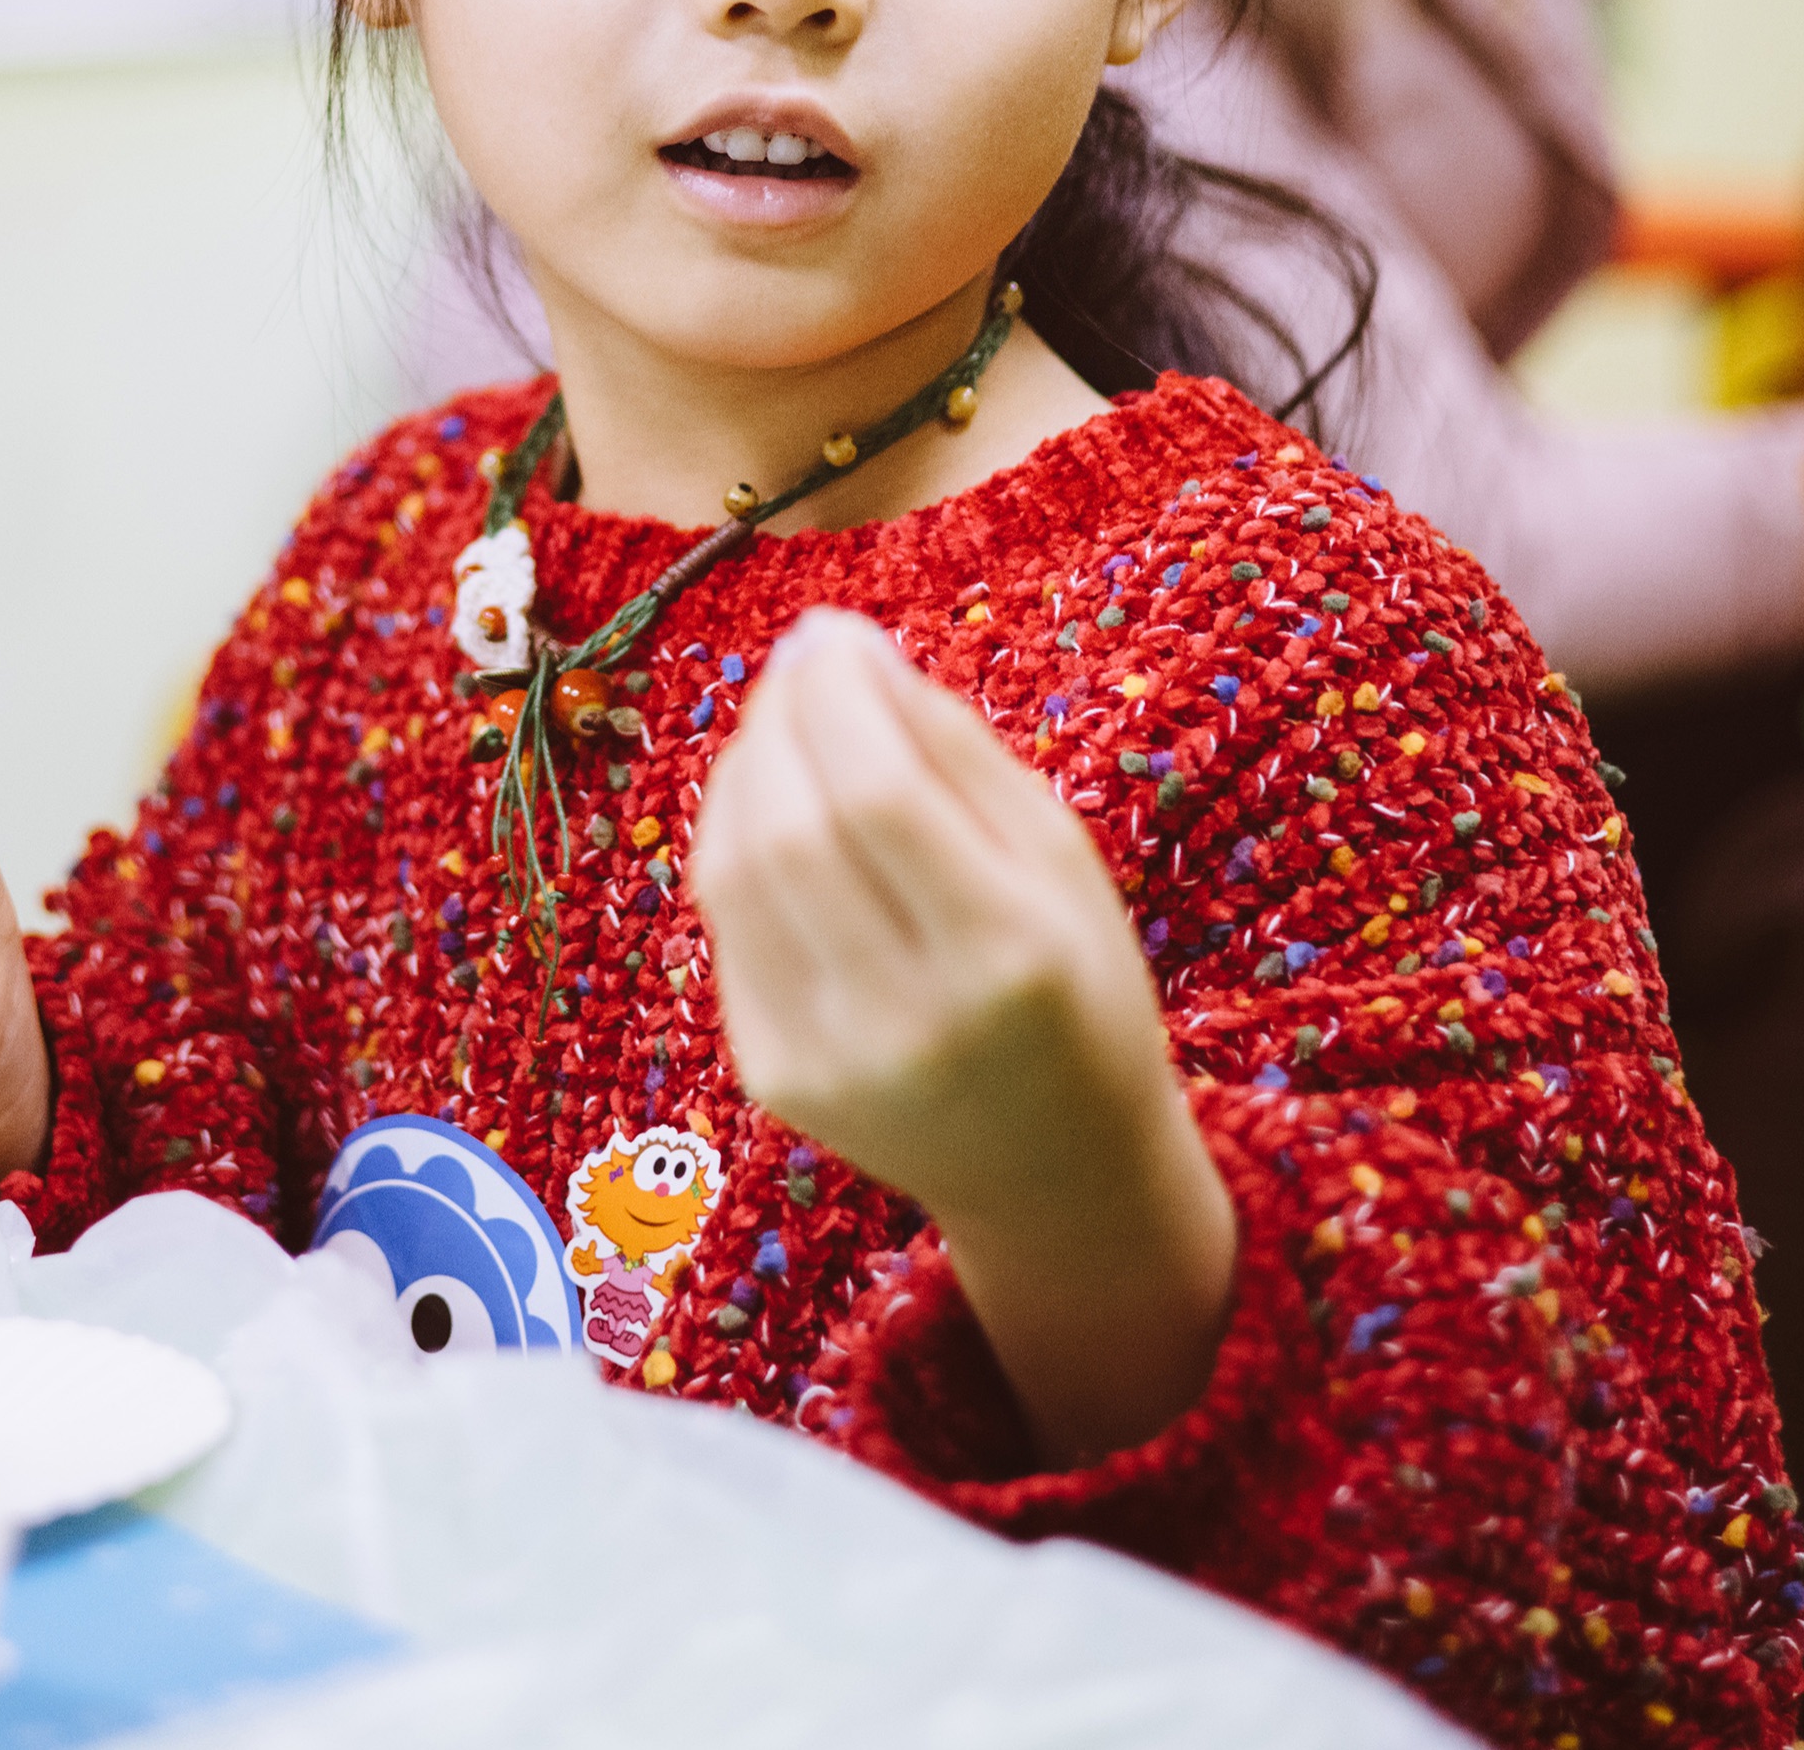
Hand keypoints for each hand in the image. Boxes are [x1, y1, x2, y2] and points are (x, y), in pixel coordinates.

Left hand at [690, 608, 1235, 1462]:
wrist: (1055, 1171)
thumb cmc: (1076, 985)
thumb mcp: (1060, 857)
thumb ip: (955, 749)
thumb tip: (845, 651)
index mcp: (1005, 956)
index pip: (875, 796)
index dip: (834, 697)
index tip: (833, 633)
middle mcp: (905, 1017)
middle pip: (790, 829)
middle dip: (781, 719)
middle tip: (804, 662)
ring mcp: (826, 1057)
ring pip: (734, 873)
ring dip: (745, 769)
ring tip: (788, 721)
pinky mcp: (772, 1076)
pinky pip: (726, 926)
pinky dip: (734, 840)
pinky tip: (773, 803)